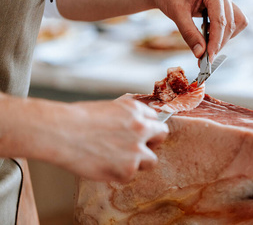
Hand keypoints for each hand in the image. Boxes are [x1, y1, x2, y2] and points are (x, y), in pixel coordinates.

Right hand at [53, 97, 167, 181]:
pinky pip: (130, 176)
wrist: (61, 132)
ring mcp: (136, 150)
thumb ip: (126, 116)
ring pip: (151, 160)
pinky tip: (103, 166)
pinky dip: (118, 174)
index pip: (154, 119)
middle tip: (137, 147)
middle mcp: (141, 128)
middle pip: (161, 135)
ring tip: (118, 160)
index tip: (141, 134)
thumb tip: (133, 124)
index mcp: (135, 110)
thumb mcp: (108, 107)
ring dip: (138, 161)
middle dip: (152, 141)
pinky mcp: (127, 169)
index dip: (147, 127)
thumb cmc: (77, 119)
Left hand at [147, 0, 247, 60]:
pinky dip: (222, 31)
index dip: (216, 42)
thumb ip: (189, 34)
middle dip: (219, 42)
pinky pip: (232, 21)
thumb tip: (200, 54)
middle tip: (204, 57)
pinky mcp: (223, 3)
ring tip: (205, 42)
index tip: (208, 58)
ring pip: (236, 23)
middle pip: (231, 24)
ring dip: (224, 37)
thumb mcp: (176, 14)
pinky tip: (207, 32)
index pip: (220, 21)